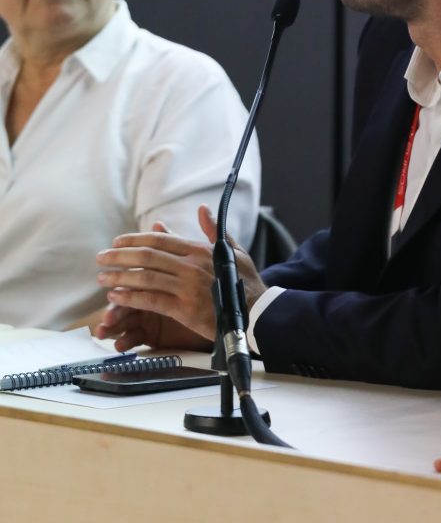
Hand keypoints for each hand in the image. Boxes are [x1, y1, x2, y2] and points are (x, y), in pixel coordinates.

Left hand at [95, 207, 265, 347]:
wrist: (258, 313)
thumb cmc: (245, 284)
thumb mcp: (233, 251)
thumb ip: (213, 231)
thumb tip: (202, 209)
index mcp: (199, 250)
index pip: (160, 239)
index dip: (134, 239)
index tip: (117, 242)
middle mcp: (191, 265)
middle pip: (147, 256)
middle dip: (119, 256)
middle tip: (101, 258)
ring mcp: (188, 287)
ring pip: (144, 277)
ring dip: (119, 277)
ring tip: (102, 279)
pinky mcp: (185, 309)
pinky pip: (151, 300)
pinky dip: (131, 298)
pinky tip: (116, 297)